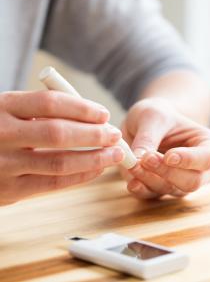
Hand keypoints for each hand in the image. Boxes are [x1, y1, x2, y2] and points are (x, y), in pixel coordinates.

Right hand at [0, 91, 123, 204]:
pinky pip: (51, 183)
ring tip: (114, 154)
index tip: (103, 114)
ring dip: (93, 158)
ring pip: (58, 162)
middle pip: (58, 133)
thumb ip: (38, 109)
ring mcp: (4, 165)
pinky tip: (96, 170)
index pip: (49, 103)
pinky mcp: (9, 191)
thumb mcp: (7, 110)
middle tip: (115, 134)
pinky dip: (79, 177)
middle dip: (93, 135)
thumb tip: (88, 114)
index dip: (81, 108)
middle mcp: (2, 134)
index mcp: (3, 106)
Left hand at [121, 97, 209, 198]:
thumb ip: (148, 136)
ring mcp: (180, 182)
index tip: (169, 156)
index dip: (189, 160)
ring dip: (150, 179)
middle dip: (167, 172)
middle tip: (147, 159)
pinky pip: (153, 195)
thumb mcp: (153, 116)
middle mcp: (199, 169)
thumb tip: (138, 160)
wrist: (144, 123)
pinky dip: (141, 190)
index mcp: (207, 145)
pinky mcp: (160, 189)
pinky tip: (132, 183)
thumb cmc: (157, 115)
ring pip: (170, 189)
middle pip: (191, 181)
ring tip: (133, 165)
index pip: (207, 158)